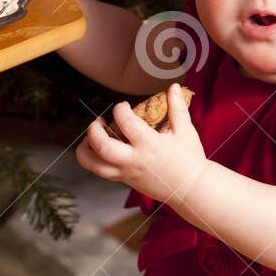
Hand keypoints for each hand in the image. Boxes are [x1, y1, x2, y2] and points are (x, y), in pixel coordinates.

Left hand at [76, 83, 206, 206]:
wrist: (190, 188)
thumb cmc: (189, 158)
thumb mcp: (185, 130)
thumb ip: (177, 107)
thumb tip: (172, 87)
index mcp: (150, 145)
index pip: (126, 123)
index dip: (120, 110)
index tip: (122, 106)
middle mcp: (134, 160)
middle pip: (103, 147)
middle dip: (94, 131)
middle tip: (99, 122)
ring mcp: (127, 172)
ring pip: (95, 165)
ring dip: (85, 150)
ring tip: (88, 138)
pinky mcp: (125, 180)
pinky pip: (101, 172)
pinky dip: (93, 160)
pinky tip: (97, 149)